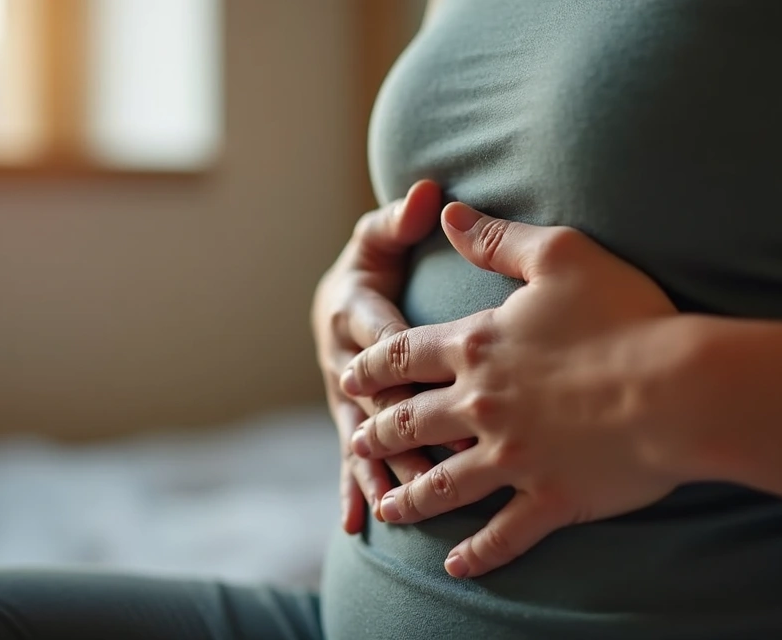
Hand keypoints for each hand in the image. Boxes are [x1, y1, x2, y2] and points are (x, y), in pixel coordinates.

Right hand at [312, 180, 443, 533]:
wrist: (346, 302)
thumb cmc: (375, 264)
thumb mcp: (380, 237)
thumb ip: (399, 219)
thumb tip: (429, 192)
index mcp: (353, 310)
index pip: (379, 330)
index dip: (401, 350)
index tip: (436, 369)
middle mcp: (342, 359)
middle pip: (372, 393)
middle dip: (402, 422)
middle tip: (440, 447)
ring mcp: (344, 397)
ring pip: (362, 435)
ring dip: (383, 467)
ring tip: (403, 498)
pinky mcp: (350, 422)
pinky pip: (350, 460)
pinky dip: (353, 490)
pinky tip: (359, 523)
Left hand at [342, 202, 688, 576]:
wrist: (679, 388)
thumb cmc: (626, 315)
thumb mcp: (560, 254)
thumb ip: (496, 238)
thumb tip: (446, 213)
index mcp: (480, 348)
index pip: (405, 357)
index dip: (373, 365)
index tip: (350, 376)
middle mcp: (482, 406)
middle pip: (410, 423)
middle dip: (378, 432)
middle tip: (357, 439)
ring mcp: (513, 459)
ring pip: (442, 485)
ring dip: (410, 497)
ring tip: (388, 508)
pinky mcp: (549, 499)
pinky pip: (502, 535)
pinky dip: (477, 554)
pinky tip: (455, 568)